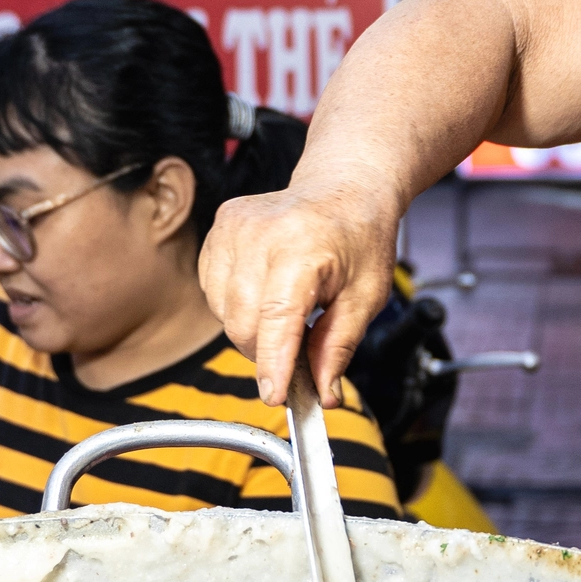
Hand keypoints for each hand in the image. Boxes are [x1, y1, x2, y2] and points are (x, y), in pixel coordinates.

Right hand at [199, 180, 399, 406]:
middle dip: (267, 350)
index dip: (273, 363)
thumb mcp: (367, 295)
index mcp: (303, 245)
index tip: (274, 395)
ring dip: (251, 328)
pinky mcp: (219, 228)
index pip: (277, 317)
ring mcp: (234, 227)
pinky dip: (235, 304)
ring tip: (289, 308)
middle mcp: (261, 232)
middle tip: (298, 349)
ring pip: (223, 311)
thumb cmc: (360, 236)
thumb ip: (339, 345)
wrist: (345, 186)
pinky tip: (266, 291)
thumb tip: (324, 392)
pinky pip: (213, 289)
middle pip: (243, 321)